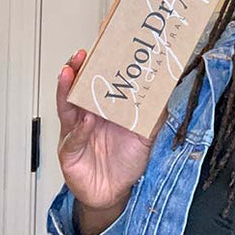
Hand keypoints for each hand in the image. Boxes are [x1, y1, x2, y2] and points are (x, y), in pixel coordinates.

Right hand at [57, 50, 154, 213]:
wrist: (114, 192)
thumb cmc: (127, 159)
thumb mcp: (146, 133)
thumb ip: (155, 111)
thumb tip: (168, 88)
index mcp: (104, 105)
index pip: (98, 78)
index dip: (98, 61)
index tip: (102, 41)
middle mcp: (87, 113)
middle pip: (78, 86)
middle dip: (77, 68)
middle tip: (81, 53)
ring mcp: (75, 130)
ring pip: (67, 105)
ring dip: (67, 88)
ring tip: (69, 73)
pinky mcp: (69, 152)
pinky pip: (73, 138)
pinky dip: (79, 130)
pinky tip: (84, 121)